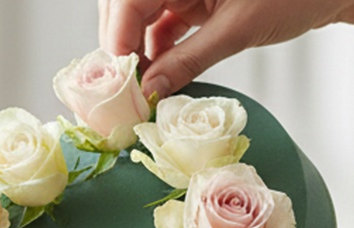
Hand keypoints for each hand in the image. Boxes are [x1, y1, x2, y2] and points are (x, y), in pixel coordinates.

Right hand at [97, 0, 342, 97]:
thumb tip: (150, 92)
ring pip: (138, 16)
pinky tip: (160, 76)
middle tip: (126, 89)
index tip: (119, 83)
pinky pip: (160, 22)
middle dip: (120, 47)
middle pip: (124, 7)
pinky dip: (156, 49)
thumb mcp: (237, 29)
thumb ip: (188, 60)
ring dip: (136, 52)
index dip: (116, 42)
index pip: (127, 2)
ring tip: (144, 89)